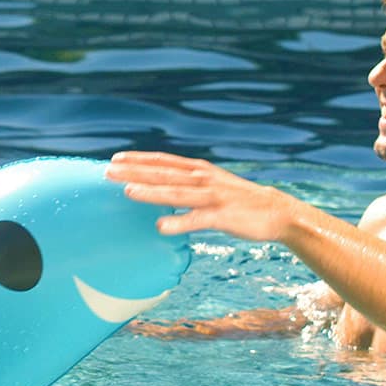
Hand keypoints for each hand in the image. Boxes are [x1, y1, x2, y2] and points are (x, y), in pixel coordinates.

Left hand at [106, 151, 292, 241]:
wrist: (277, 211)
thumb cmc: (237, 201)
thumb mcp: (210, 185)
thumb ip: (185, 183)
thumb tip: (159, 187)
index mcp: (198, 171)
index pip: (163, 161)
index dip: (138, 159)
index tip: (114, 159)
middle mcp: (203, 179)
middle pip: (164, 173)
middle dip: (135, 172)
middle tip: (107, 172)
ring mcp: (213, 196)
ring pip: (177, 192)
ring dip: (152, 192)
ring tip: (127, 192)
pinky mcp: (223, 216)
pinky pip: (198, 220)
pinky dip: (179, 222)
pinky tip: (160, 226)